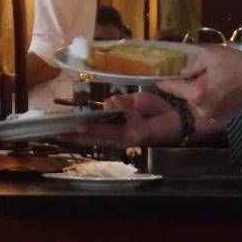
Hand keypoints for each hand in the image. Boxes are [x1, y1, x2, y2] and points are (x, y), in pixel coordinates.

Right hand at [62, 91, 179, 147]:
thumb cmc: (156, 109)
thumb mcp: (133, 102)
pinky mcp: (142, 133)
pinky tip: (114, 102)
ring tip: (78, 126)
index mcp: (117, 129)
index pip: (94, 133)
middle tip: (60, 135)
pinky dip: (121, 108)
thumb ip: (120, 104)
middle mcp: (122, 136)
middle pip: (96, 138)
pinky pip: (127, 119)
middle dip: (79, 137)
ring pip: (108, 134)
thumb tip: (107, 104)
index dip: (78, 133)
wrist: (181, 114)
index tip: (60, 131)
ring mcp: (131, 136)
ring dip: (93, 129)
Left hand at [157, 46, 241, 125]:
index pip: (172, 88)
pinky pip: (208, 108)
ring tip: (212, 82)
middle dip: (188, 86)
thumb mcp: (210, 56)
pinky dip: (209, 101)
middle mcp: (202, 109)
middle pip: (186, 96)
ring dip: (200, 94)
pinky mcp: (223, 119)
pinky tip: (219, 91)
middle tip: (196, 76)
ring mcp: (213, 116)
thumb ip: (190, 66)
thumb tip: (181, 73)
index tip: (157, 80)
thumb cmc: (237, 64)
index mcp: (196, 93)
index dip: (164, 82)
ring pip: (197, 103)